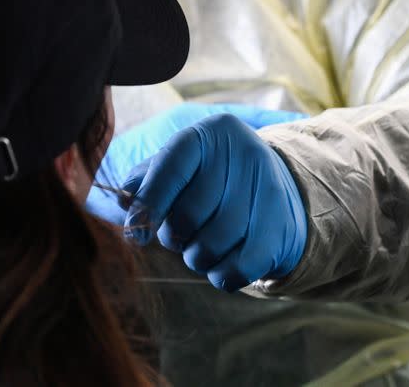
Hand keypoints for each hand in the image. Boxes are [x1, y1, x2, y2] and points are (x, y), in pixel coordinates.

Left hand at [122, 113, 306, 291]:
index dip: (148, 205)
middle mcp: (244, 153)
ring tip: (198, 249)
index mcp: (211, 132)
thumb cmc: (207, 178)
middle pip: (189, 214)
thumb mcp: (176, 166)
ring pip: (213, 244)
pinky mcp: (283, 225)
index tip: (135, 235)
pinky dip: (222, 276)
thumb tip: (125, 202)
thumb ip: (144, 180)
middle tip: (177, 236)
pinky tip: (219, 269)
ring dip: (196, 258)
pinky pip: (242, 266)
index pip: (171, 168)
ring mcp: (269, 188)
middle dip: (173, 236)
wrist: (271, 186)